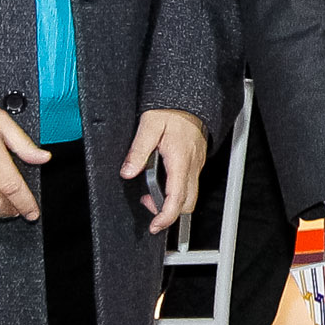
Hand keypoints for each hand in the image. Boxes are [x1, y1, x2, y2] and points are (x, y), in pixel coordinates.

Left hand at [122, 107, 210, 234]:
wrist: (188, 99)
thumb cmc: (171, 110)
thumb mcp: (149, 125)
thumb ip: (138, 151)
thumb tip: (128, 172)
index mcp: (180, 160)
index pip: (177, 198)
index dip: (166, 216)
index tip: (155, 225)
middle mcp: (192, 165)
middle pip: (188, 203)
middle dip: (169, 212)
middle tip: (148, 203)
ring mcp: (196, 164)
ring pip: (190, 195)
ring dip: (172, 201)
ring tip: (151, 191)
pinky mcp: (196, 161)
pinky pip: (189, 183)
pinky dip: (175, 189)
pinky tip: (161, 179)